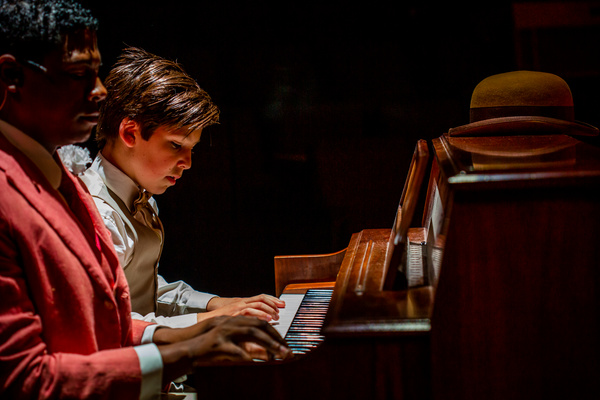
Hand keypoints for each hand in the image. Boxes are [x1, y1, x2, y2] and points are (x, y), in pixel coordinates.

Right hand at [157, 316, 291, 384]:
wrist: (187, 349)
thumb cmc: (210, 349)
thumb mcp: (231, 346)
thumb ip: (247, 347)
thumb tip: (265, 354)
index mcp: (236, 321)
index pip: (260, 323)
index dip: (275, 333)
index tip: (285, 345)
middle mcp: (232, 323)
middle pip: (259, 326)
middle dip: (275, 339)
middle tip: (287, 352)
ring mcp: (224, 331)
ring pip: (251, 333)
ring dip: (267, 344)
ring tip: (278, 356)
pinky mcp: (216, 343)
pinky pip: (234, 349)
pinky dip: (246, 354)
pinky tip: (255, 361)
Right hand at [201, 294, 285, 321]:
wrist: (204, 320)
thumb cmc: (220, 320)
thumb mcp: (235, 317)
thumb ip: (247, 317)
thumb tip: (260, 322)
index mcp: (243, 302)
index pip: (261, 297)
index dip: (272, 299)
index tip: (281, 304)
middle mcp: (241, 302)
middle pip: (261, 299)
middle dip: (273, 304)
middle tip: (280, 311)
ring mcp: (238, 307)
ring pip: (257, 304)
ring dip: (268, 310)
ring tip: (275, 316)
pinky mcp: (234, 314)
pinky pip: (250, 312)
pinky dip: (260, 315)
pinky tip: (266, 320)